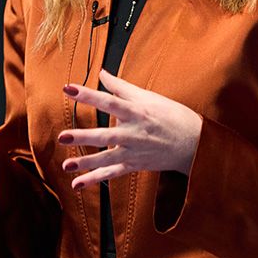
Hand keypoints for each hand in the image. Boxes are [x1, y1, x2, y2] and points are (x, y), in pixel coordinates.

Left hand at [58, 69, 202, 188]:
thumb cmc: (172, 115)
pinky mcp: (135, 165)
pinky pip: (113, 173)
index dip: (88, 95)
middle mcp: (134, 133)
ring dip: (86, 162)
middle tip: (62, 137)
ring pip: (107, 158)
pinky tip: (78, 184)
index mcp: (137, 112)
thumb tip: (102, 73)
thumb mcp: (149, 97)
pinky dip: (96, 179)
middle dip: (83, 137)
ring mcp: (135, 151)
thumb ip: (122, 87)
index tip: (68, 89)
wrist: (195, 142)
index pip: (109, 101)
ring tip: (65, 165)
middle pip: (106, 136)